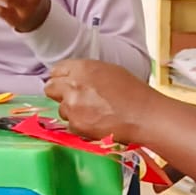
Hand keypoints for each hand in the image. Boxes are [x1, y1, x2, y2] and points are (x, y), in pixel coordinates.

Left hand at [44, 59, 159, 143]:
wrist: (144, 115)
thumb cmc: (133, 93)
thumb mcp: (109, 71)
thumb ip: (86, 73)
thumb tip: (73, 78)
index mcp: (82, 68)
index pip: (56, 71)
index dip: (61, 78)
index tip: (65, 84)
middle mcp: (73, 85)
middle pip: (50, 88)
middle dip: (60, 94)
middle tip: (75, 100)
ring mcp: (73, 106)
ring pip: (61, 109)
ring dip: (72, 112)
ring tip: (93, 113)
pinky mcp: (77, 124)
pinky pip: (70, 125)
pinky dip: (80, 125)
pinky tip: (96, 123)